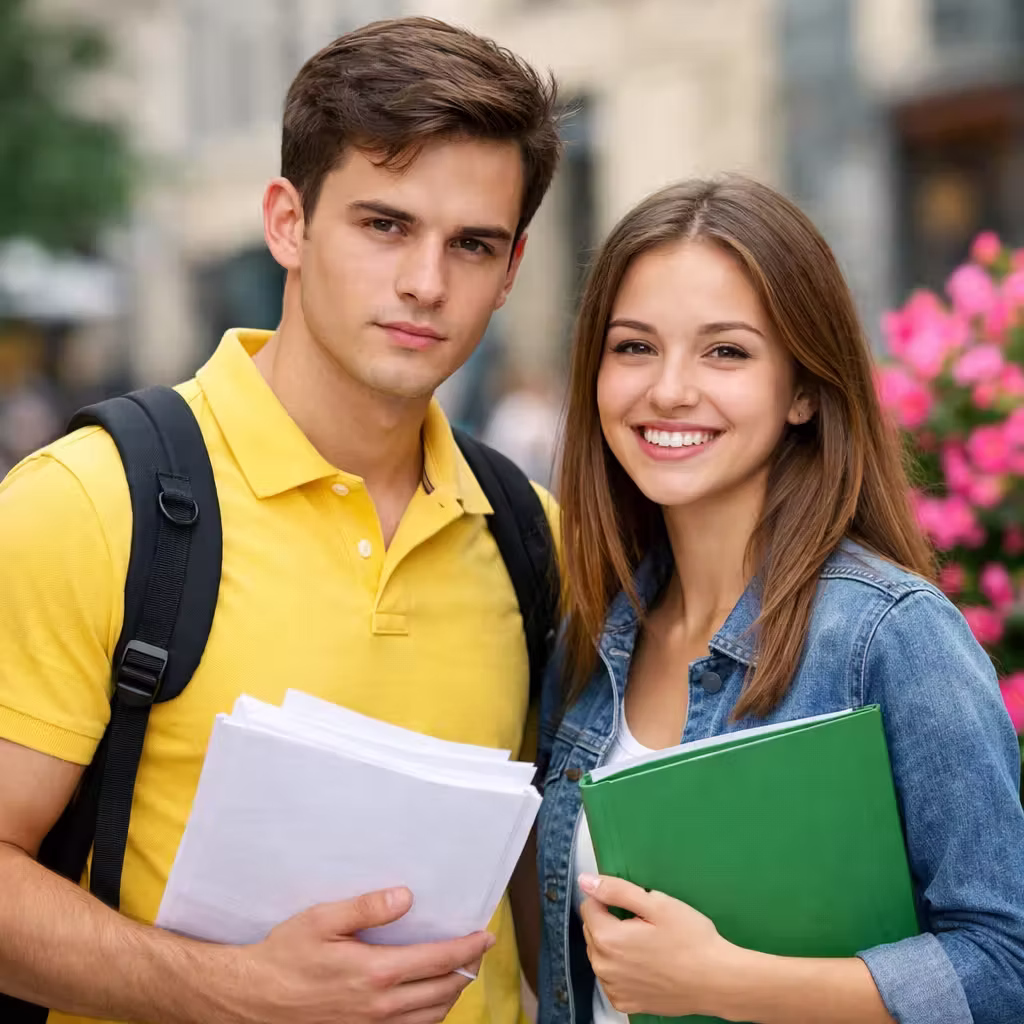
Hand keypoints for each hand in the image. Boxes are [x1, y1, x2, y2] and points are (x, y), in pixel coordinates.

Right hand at [236, 887, 493, 1023]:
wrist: (252, 999)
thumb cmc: (284, 955)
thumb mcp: (322, 919)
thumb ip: (367, 907)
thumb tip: (406, 897)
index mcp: (375, 972)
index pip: (438, 960)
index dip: (467, 948)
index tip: (485, 936)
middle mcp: (380, 1006)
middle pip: (443, 991)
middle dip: (466, 969)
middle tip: (477, 950)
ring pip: (431, 1018)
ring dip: (451, 995)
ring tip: (457, 972)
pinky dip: (428, 1017)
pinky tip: (427, 1000)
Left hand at [578, 873, 735, 1018]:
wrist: (718, 981)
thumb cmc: (691, 939)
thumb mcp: (657, 904)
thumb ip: (616, 890)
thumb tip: (585, 881)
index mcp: (607, 939)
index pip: (589, 906)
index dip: (610, 900)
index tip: (634, 906)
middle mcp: (603, 967)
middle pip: (592, 930)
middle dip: (611, 921)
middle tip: (645, 924)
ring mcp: (614, 989)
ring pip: (601, 954)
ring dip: (615, 945)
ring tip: (647, 944)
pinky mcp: (626, 1003)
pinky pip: (612, 977)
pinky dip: (622, 969)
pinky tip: (646, 964)